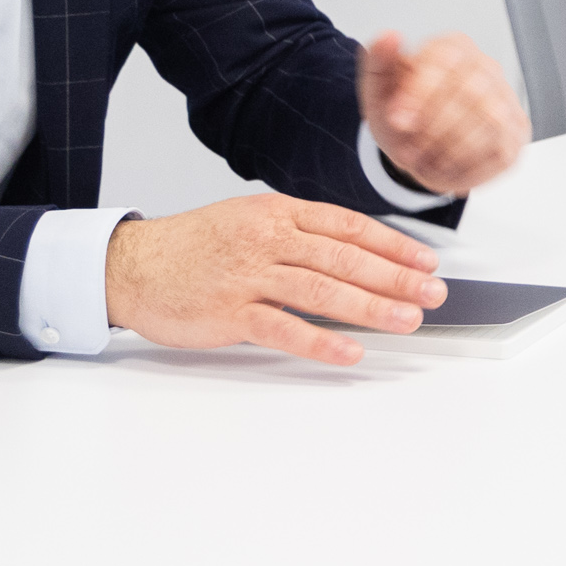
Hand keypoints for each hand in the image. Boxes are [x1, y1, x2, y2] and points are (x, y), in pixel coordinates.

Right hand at [103, 189, 442, 361]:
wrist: (132, 265)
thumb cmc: (194, 246)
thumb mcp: (249, 220)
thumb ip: (299, 234)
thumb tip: (357, 256)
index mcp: (278, 213)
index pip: (349, 226)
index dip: (394, 244)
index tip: (427, 261)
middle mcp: (268, 240)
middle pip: (345, 258)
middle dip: (397, 276)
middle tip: (433, 292)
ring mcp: (248, 276)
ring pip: (322, 291)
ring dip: (371, 307)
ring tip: (407, 319)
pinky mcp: (228, 313)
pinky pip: (283, 329)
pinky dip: (320, 343)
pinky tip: (350, 352)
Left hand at [360, 29, 525, 194]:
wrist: (417, 146)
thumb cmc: (402, 113)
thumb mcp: (379, 90)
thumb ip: (379, 62)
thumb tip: (389, 37)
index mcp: (453, 47)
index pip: (447, 59)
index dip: (421, 92)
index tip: (398, 118)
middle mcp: (486, 68)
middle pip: (472, 92)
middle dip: (434, 126)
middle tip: (409, 147)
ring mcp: (506, 100)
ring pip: (490, 121)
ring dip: (449, 148)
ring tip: (424, 159)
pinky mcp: (516, 133)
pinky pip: (499, 149)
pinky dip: (465, 165)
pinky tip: (445, 165)